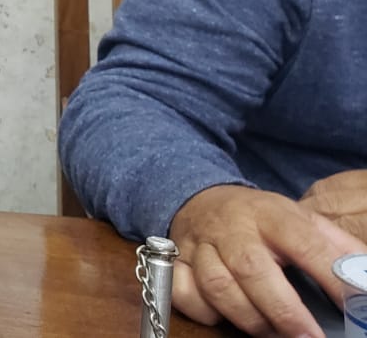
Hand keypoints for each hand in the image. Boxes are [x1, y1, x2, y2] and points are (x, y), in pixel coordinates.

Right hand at [168, 183, 364, 336]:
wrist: (199, 199)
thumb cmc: (258, 218)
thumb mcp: (300, 218)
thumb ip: (335, 245)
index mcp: (270, 215)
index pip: (303, 242)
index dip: (329, 274)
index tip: (353, 303)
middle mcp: (232, 229)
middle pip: (252, 269)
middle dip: (282, 310)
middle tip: (308, 337)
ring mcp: (199, 245)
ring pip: (216, 285)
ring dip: (247, 317)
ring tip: (272, 333)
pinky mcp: (175, 262)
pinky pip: (183, 291)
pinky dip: (202, 310)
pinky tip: (223, 315)